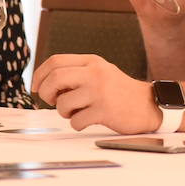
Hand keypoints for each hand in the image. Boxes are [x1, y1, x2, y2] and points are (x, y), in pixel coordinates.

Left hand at [30, 53, 161, 133]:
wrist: (148, 105)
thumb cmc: (119, 91)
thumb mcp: (99, 72)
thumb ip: (76, 74)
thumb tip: (44, 84)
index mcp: (92, 62)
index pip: (55, 61)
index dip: (39, 75)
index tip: (36, 87)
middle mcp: (95, 73)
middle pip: (55, 79)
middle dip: (46, 93)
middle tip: (52, 101)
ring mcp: (100, 92)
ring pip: (63, 103)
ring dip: (64, 112)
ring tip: (76, 111)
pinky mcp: (104, 111)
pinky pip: (76, 121)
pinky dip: (77, 124)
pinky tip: (87, 120)